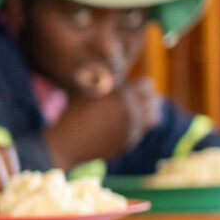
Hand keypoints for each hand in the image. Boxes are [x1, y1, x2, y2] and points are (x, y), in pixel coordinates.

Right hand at [44, 78, 162, 168]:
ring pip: (153, 119)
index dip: (139, 85)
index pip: (147, 86)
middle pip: (154, 102)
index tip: (133, 87)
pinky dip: (135, 128)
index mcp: (122, 94)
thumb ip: (106, 80)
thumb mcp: (86, 89)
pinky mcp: (128, 144)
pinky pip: (141, 132)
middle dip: (146, 99)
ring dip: (146, 114)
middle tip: (137, 100)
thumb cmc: (74, 112)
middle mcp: (131, 112)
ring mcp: (131, 130)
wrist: (66, 144)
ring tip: (135, 112)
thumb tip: (120, 75)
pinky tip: (122, 126)